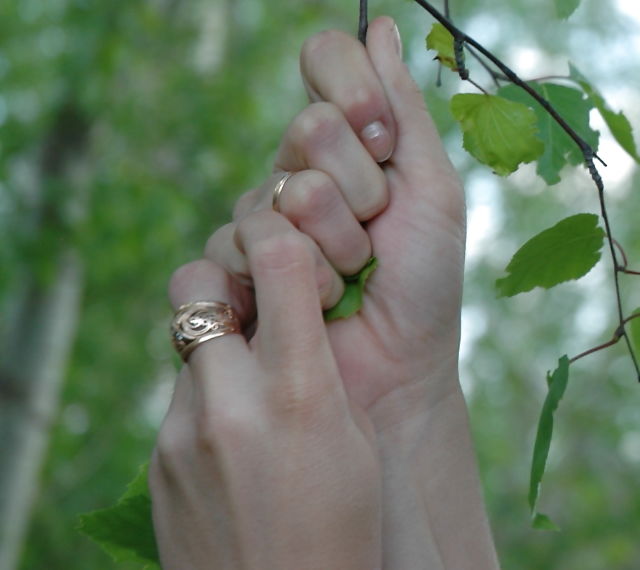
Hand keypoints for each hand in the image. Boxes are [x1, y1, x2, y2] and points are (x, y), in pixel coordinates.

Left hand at [151, 227, 380, 569]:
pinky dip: (209, 401)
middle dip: (225, 277)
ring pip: (188, 344)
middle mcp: (231, 403)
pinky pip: (180, 401)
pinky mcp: (158, 465)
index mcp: (301, 391)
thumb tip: (294, 312)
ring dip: (220, 346)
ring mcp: (181, 435)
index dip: (287, 236)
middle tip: (258, 302)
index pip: (280, 258)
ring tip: (258, 383)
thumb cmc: (345, 530)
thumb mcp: (355, 440)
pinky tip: (241, 441)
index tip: (298, 249)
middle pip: (199, 281)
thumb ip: (319, 368)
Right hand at [205, 16, 467, 425]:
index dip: (354, 89)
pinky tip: (314, 303)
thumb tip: (378, 21)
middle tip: (379, 231)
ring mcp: (258, 214)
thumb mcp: (432, 190)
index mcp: (351, 137)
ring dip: (337, 244)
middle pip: (309, 128)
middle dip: (362, 188)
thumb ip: (404, 109)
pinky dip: (301, 278)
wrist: (398, 372)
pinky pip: (242, 241)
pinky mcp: (228, 266)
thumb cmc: (426, 284)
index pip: (326, 58)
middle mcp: (299, 166)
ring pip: (284, 190)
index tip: (385, 142)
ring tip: (351, 278)